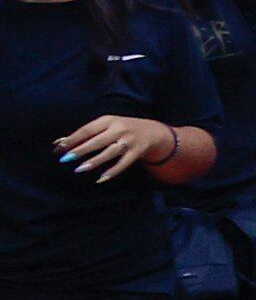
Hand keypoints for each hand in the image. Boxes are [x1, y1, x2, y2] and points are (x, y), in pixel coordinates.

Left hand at [56, 115, 175, 181]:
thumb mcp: (105, 126)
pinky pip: (123, 164)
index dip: (72, 139)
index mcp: (108, 120)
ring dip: (94, 161)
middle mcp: (119, 129)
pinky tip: (100, 179)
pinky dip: (112, 172)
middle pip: (97, 141)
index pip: (87, 130)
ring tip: (79, 169)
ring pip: (110, 152)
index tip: (59, 149)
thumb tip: (58, 143)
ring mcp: (129, 141)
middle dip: (81, 150)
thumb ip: (84, 135)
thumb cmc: (121, 129)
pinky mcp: (137, 152)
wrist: (152, 131)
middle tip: (65, 159)